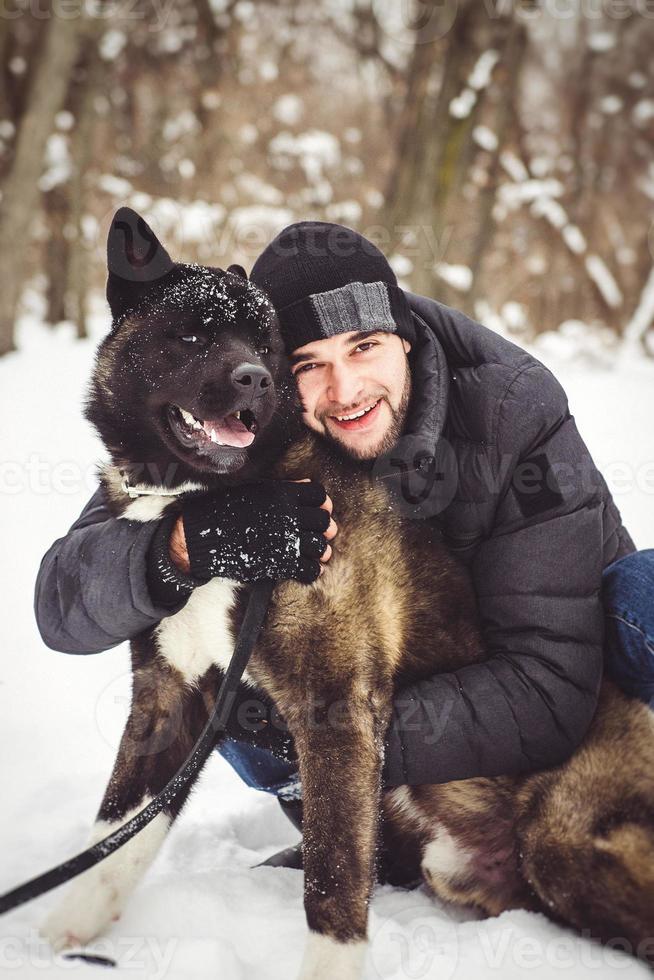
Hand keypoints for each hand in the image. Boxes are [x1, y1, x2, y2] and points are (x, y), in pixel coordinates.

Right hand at [173, 479, 337, 584]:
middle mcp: (289, 515)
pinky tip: (308, 568)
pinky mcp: (280, 563)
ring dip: (321, 549)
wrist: (202, 537)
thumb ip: (282, 488)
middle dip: (322, 527)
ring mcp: (286, 540)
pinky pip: (309, 569)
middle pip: (323, 520)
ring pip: (320, 545)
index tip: (317, 509)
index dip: (320, 502)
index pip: (318, 494)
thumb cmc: (224, 510)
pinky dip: (313, 570)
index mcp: (282, 494)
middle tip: (316, 532)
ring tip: (316, 552)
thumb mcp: (254, 490)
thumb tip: (306, 483)